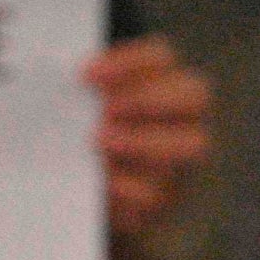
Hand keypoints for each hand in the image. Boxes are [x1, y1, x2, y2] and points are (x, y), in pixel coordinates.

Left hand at [86, 36, 212, 238]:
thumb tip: (64, 87)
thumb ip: (82, 97)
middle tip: (106, 110)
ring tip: (101, 142)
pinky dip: (127, 186)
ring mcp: (181, 161)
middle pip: (195, 95)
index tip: (86, 75)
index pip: (161, 58)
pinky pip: (157, 193)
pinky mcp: (163, 201)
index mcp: (161, 85)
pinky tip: (102, 181)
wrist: (83, 198)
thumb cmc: (83, 142)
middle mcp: (183, 120)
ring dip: (144, 140)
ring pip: (192, 144)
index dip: (128, 62)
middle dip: (148, 99)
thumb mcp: (79, 114)